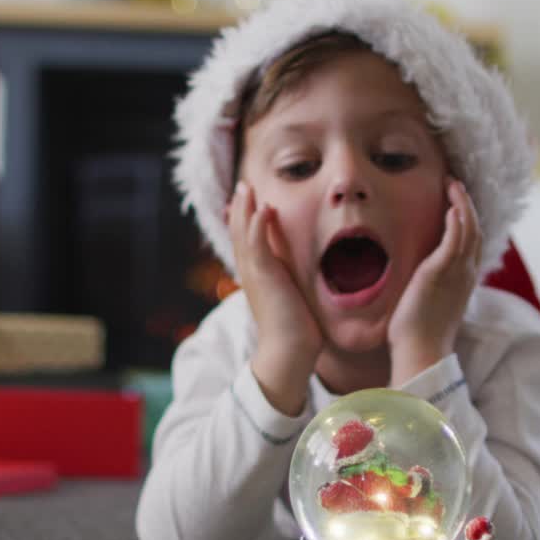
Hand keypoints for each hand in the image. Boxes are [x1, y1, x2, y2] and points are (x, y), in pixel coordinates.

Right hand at [227, 182, 321, 415]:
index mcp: (257, 275)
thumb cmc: (296, 329)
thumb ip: (291, 280)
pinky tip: (260, 209)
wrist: (289, 352)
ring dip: (245, 210)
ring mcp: (255, 275)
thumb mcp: (292, 296)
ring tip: (246, 189)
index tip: (249, 199)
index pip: (247, 241)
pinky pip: (257, 247)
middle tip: (243, 186)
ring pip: (244, 235)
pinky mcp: (264, 278)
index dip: (245, 219)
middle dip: (241, 208)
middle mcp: (251, 273)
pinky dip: (256, 227)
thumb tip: (299, 270)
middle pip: (240, 233)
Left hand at [387, 179, 479, 385]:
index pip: (472, 244)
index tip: (456, 204)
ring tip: (453, 185)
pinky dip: (457, 220)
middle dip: (467, 205)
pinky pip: (456, 240)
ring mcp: (456, 273)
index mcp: (463, 281)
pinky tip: (452, 205)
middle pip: (475, 231)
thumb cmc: (419, 335)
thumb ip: (429, 288)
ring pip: (469, 230)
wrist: (420, 351)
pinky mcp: (441, 272)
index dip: (468, 221)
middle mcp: (465, 275)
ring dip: (462, 204)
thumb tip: (419, 281)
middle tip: (455, 186)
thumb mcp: (429, 305)